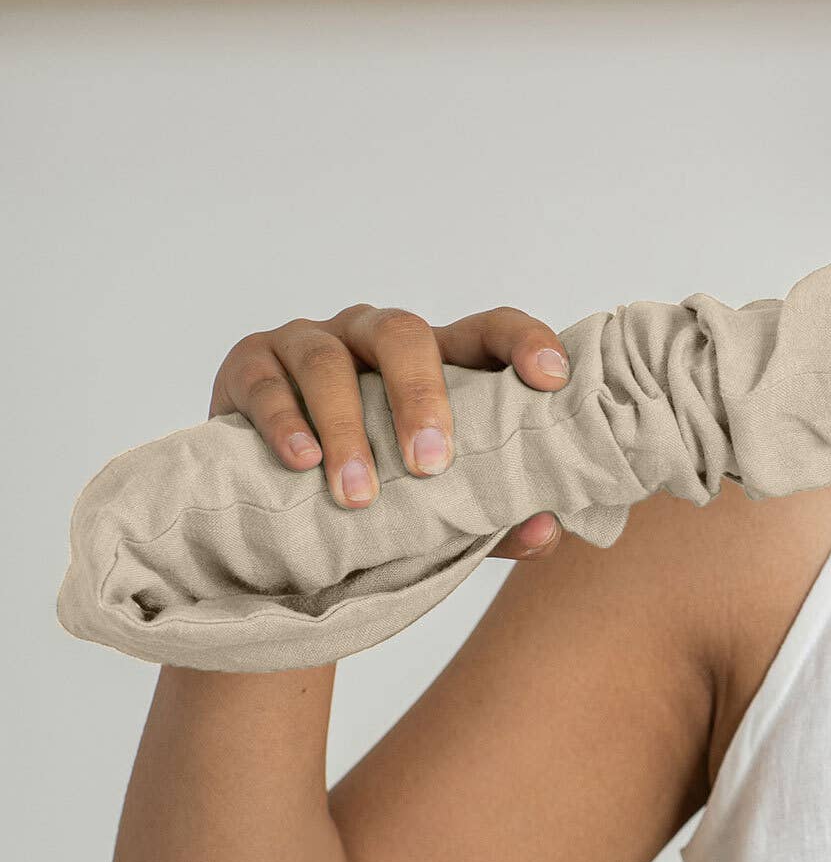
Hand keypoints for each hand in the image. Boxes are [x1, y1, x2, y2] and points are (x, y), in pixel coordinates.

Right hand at [207, 304, 572, 557]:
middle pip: (404, 334)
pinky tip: (300, 463)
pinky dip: (284, 423)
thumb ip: (492, 517)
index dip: (524, 342)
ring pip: (329, 361)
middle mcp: (375, 336)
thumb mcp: (435, 502)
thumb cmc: (378, 488)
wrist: (269, 500)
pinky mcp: (249, 364)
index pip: (489, 329)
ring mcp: (310, 342)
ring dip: (346, 428)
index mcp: (438, 358)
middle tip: (431, 464)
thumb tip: (544, 532)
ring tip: (359, 494)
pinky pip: (266, 382)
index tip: (551, 380)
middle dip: (420, 395)